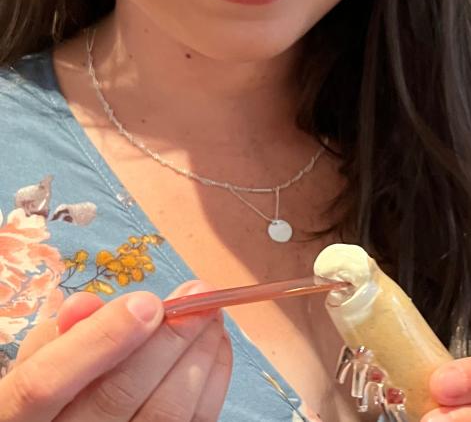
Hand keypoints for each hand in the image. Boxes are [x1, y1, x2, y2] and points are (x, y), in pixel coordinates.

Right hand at [0, 280, 232, 421]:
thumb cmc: (52, 392)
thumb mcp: (39, 359)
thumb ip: (60, 335)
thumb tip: (87, 306)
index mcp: (11, 416)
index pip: (45, 383)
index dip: (100, 340)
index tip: (149, 302)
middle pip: (116, 397)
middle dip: (167, 339)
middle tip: (201, 293)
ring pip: (162, 415)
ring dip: (198, 357)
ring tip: (213, 315)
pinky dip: (213, 381)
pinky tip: (216, 346)